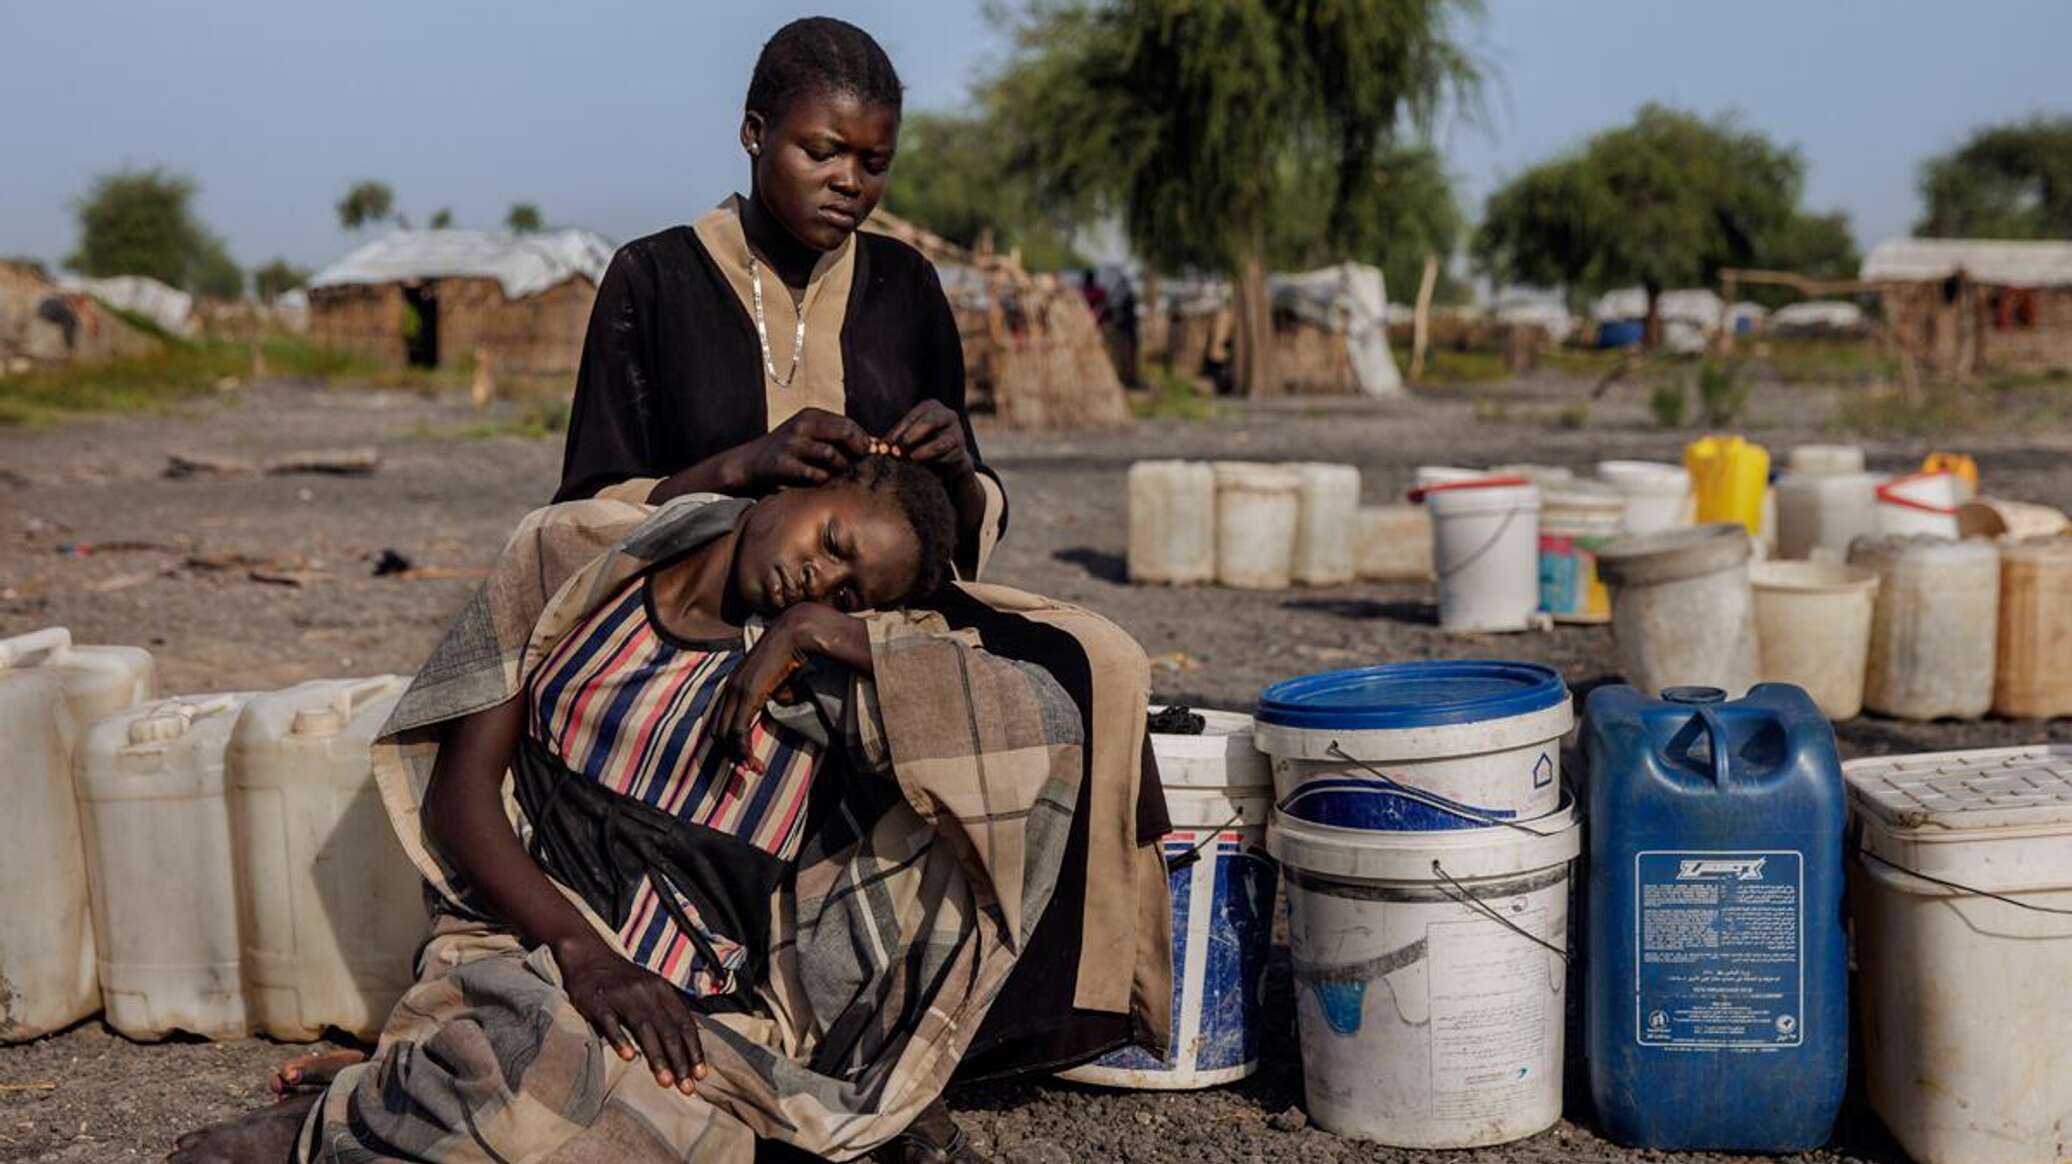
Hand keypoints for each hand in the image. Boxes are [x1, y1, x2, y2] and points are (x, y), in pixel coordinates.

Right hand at [556, 934, 706, 1093]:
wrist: (588, 955)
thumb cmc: (623, 980)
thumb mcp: (650, 989)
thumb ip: (665, 1013)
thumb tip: (685, 1048)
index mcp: (663, 990)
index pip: (685, 1023)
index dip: (694, 1050)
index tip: (701, 1075)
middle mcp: (647, 991)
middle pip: (669, 1030)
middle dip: (680, 1061)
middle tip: (687, 1088)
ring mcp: (622, 996)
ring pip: (645, 1029)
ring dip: (657, 1057)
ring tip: (666, 1082)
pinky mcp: (598, 1001)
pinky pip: (611, 1023)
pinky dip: (621, 1040)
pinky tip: (629, 1058)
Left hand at [712, 604, 834, 769]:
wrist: (794, 632)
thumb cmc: (792, 651)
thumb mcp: (779, 677)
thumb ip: (775, 691)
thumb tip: (782, 701)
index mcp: (734, 684)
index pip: (723, 720)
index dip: (732, 742)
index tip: (747, 757)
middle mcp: (729, 688)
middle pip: (719, 731)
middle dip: (732, 754)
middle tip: (750, 768)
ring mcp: (735, 691)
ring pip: (726, 735)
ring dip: (738, 757)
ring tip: (755, 769)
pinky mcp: (746, 695)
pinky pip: (738, 731)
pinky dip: (743, 750)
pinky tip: (753, 761)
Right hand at [728, 408, 871, 492]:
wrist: (749, 463)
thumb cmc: (787, 452)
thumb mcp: (809, 436)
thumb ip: (836, 438)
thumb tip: (874, 445)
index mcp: (811, 415)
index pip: (848, 424)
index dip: (863, 440)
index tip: (870, 455)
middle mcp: (802, 425)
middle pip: (844, 433)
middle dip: (858, 451)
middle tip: (860, 465)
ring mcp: (792, 444)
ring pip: (831, 455)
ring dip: (841, 469)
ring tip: (839, 476)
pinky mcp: (783, 464)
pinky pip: (814, 474)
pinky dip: (823, 480)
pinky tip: (821, 482)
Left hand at [885, 400, 974, 482]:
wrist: (946, 458)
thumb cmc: (921, 442)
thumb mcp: (909, 435)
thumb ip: (896, 437)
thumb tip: (879, 446)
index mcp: (932, 406)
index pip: (912, 417)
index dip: (897, 431)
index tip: (886, 445)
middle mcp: (948, 416)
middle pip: (929, 422)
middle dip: (910, 437)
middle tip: (897, 450)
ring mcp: (957, 434)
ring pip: (940, 443)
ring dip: (922, 452)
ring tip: (911, 458)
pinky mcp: (961, 452)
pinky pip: (945, 458)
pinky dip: (932, 463)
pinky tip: (923, 466)